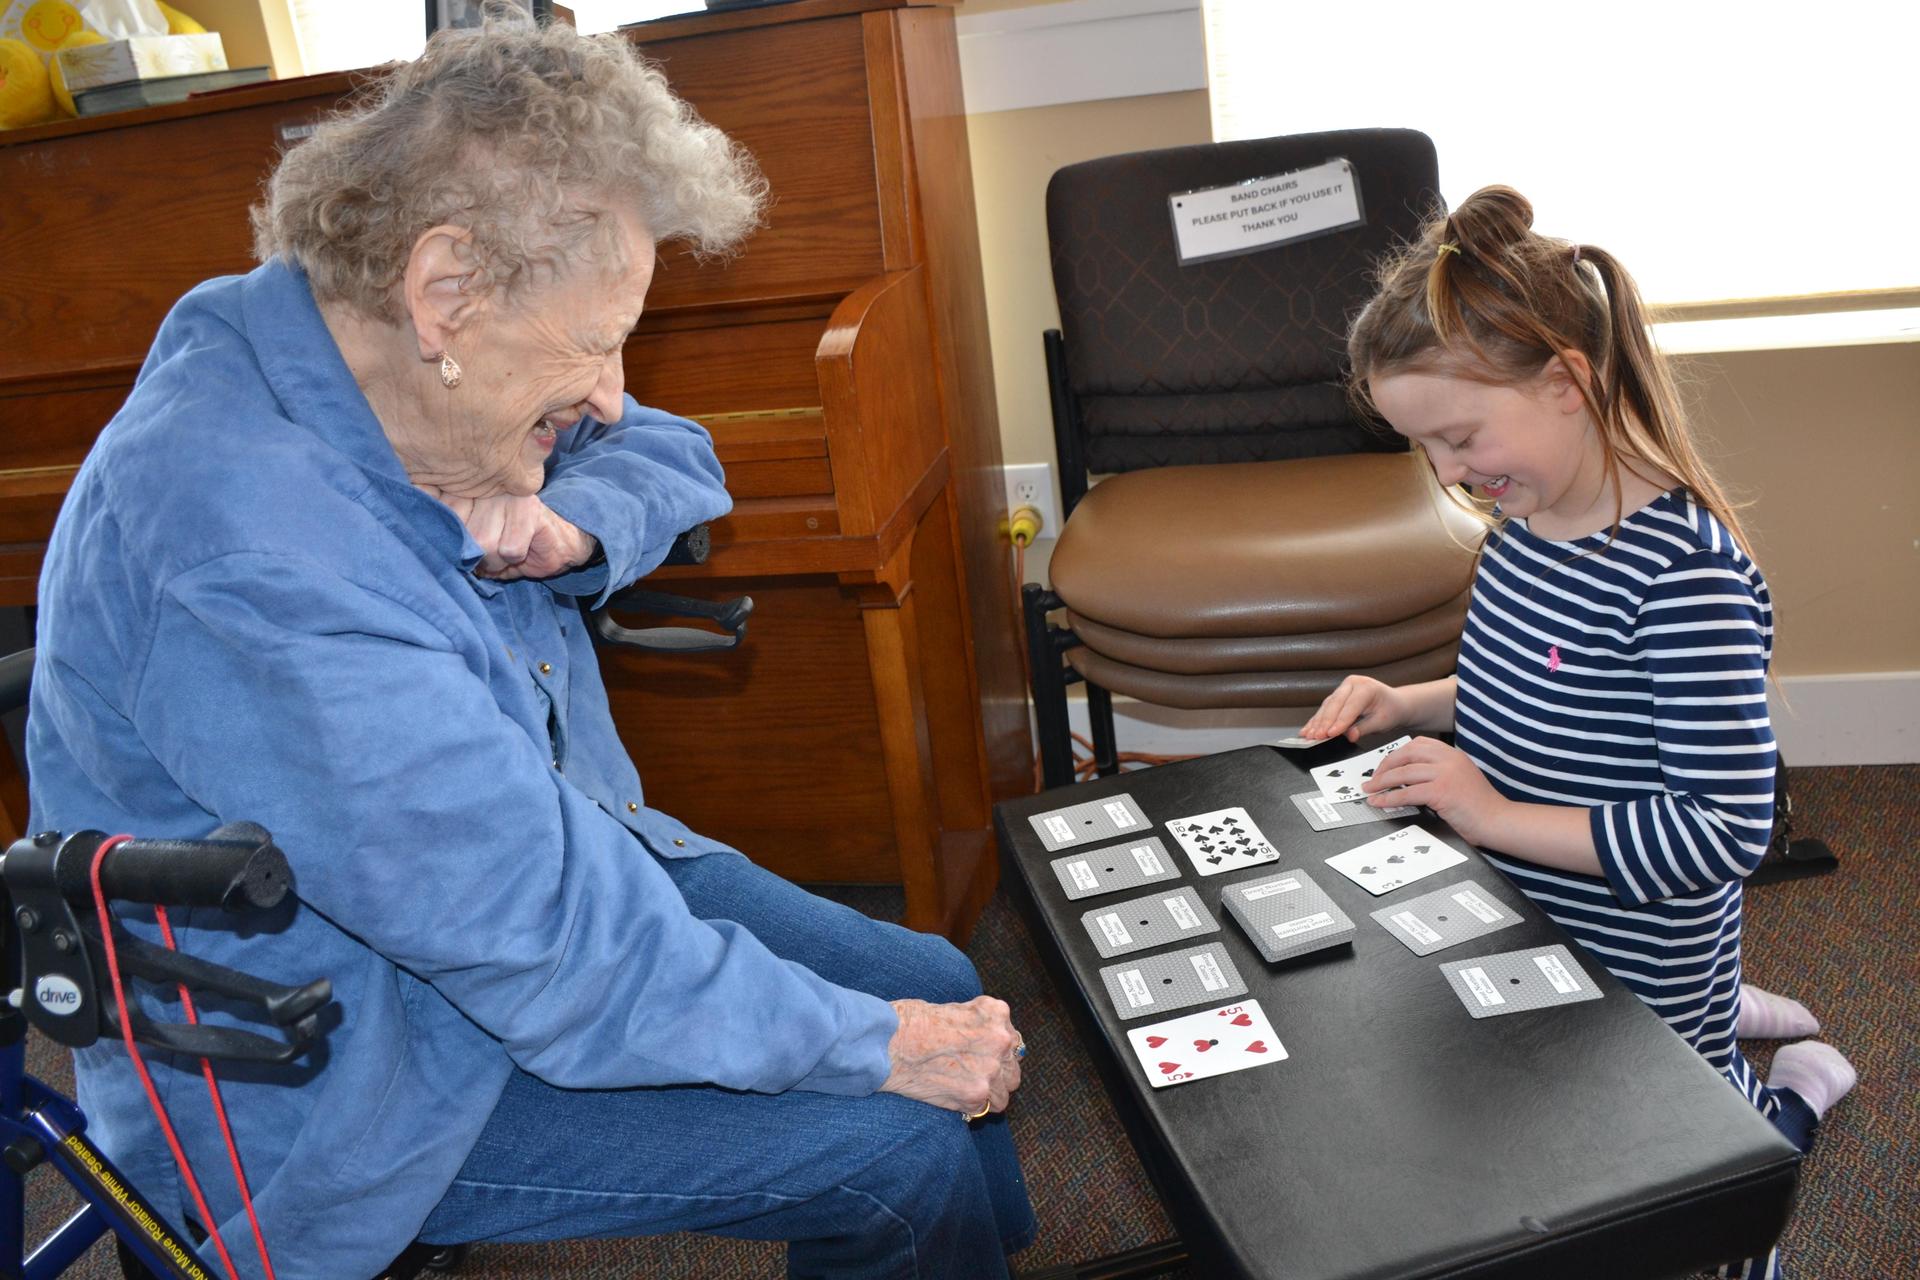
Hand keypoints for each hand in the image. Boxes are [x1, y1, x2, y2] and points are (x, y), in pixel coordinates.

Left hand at [422, 489, 597, 579]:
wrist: (556, 540)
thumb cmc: (506, 540)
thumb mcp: (470, 538)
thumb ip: (445, 533)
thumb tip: (415, 537)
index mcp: (461, 488)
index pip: (437, 511)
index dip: (448, 537)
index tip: (460, 543)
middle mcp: (481, 486)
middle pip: (460, 534)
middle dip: (473, 553)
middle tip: (486, 551)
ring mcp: (504, 495)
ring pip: (484, 544)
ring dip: (495, 559)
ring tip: (503, 552)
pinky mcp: (528, 508)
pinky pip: (509, 549)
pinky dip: (513, 559)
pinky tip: (521, 550)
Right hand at [880, 996, 1023, 1115]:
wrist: (888, 1043)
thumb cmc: (910, 1021)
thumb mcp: (954, 1008)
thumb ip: (977, 1024)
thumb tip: (984, 1042)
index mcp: (996, 1014)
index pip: (1011, 1039)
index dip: (995, 1050)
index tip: (981, 1055)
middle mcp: (1000, 1040)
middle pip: (1012, 1066)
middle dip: (997, 1072)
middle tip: (972, 1073)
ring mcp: (990, 1070)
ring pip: (1005, 1091)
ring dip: (990, 1092)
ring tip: (965, 1087)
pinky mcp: (975, 1095)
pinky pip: (987, 1108)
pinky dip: (974, 1106)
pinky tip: (957, 1096)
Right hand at [1300, 676, 1407, 743]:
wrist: (1395, 703)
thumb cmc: (1391, 710)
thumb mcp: (1382, 722)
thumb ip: (1364, 728)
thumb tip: (1350, 735)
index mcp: (1366, 687)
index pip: (1350, 707)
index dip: (1339, 722)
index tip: (1330, 734)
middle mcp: (1352, 684)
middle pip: (1335, 704)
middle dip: (1324, 722)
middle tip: (1316, 736)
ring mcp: (1343, 688)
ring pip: (1327, 706)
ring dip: (1317, 722)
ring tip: (1309, 735)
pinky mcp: (1337, 695)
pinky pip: (1325, 708)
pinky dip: (1317, 720)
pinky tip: (1308, 729)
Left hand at [1364, 736, 1508, 845]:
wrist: (1499, 821)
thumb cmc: (1479, 807)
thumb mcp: (1459, 780)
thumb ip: (1438, 774)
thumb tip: (1406, 779)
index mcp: (1453, 754)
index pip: (1417, 744)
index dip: (1396, 754)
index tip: (1384, 766)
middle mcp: (1449, 759)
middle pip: (1406, 754)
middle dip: (1385, 766)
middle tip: (1373, 779)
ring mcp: (1445, 774)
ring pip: (1403, 773)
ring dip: (1382, 783)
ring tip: (1370, 791)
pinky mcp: (1442, 791)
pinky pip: (1407, 793)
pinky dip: (1389, 798)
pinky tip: (1380, 803)